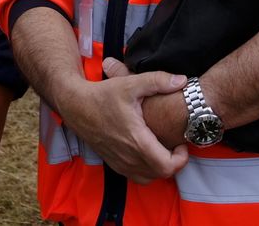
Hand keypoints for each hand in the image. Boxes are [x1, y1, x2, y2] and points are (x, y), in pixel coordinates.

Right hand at [55, 58, 189, 183]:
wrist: (76, 106)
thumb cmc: (103, 95)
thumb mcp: (131, 83)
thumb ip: (158, 81)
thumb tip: (183, 80)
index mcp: (136, 140)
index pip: (166, 166)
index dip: (181, 158)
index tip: (181, 142)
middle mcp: (128, 157)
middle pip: (161, 175)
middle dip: (175, 162)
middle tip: (177, 145)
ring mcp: (120, 162)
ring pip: (149, 178)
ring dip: (161, 168)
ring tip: (165, 148)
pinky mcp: (113, 163)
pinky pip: (136, 176)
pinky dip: (148, 170)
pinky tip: (149, 151)